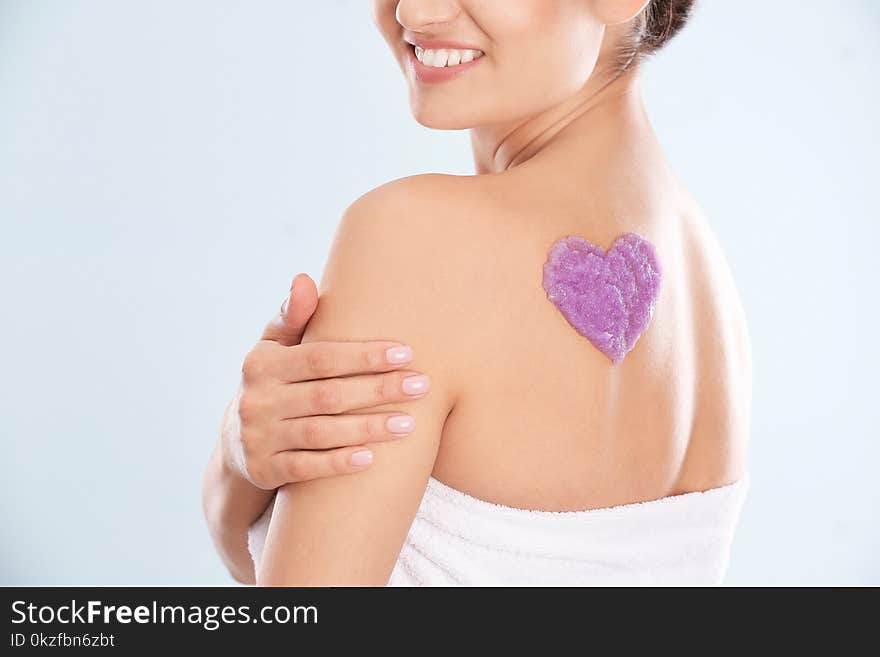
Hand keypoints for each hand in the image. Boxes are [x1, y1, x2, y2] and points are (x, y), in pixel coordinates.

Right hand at [221, 273, 430, 489]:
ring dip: (368, 429)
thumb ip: (292, 316)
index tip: (406, 353)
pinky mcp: (264, 469)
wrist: (237, 444)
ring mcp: (259, 437)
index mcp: (263, 364)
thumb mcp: (273, 348)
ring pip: (321, 432)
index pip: (321, 357)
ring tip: (409, 424)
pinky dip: (338, 463)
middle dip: (378, 390)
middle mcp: (258, 400)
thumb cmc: (273, 383)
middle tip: (421, 386)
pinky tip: (371, 458)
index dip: (364, 356)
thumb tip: (303, 279)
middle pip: (328, 395)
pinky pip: (306, 467)